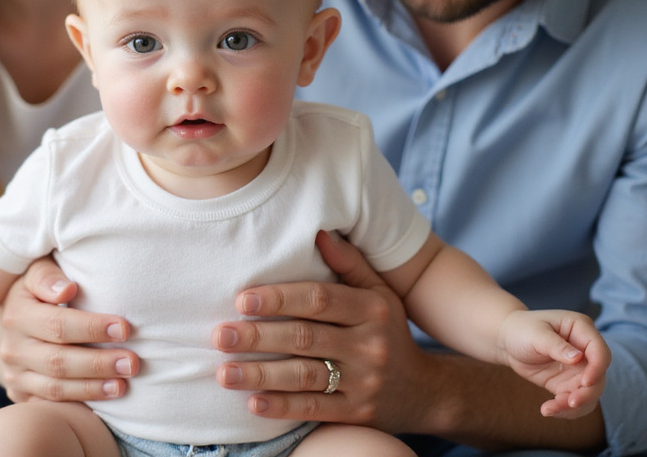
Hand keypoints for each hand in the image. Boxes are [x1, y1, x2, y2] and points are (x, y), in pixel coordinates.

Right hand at [0, 256, 139, 401]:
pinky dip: (80, 403)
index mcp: (17, 314)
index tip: (125, 328)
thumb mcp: (37, 273)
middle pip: (58, 361)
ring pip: (55, 389)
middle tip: (132, 363)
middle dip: (98, 363)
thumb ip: (49, 276)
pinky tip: (105, 398)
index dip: (92, 328)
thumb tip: (67, 290)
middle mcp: (12, 348)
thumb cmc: (36, 293)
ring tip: (123, 385)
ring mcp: (14, 376)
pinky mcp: (21, 395)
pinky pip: (51, 404)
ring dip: (93, 388)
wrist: (11, 326)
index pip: (57, 324)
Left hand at [213, 231, 433, 431]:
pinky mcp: (356, 415)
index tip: (242, 300)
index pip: (320, 300)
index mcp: (372, 310)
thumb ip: (350, 264)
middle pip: (305, 338)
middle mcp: (368, 346)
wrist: (425, 392)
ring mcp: (363, 383)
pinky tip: (252, 403)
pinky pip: (314, 410)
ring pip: (304, 376)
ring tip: (224, 373)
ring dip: (260, 375)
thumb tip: (318, 232)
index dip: (279, 298)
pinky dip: (282, 407)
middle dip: (259, 337)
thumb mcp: (380, 294)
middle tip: (221, 335)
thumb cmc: (389, 332)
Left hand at [499, 310, 610, 419]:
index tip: (585, 382)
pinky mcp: (568, 383)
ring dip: (575, 406)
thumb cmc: (521, 329)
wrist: (507, 340)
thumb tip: (578, 358)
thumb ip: (556, 345)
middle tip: (570, 403)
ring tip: (550, 409)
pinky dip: (565, 409)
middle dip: (587, 394)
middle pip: (599, 377)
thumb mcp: (535, 334)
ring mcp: (578, 369)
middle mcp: (585, 350)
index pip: (600, 352)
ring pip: (588, 393)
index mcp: (581, 329)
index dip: (597, 368)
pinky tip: (548, 410)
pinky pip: (574, 400)